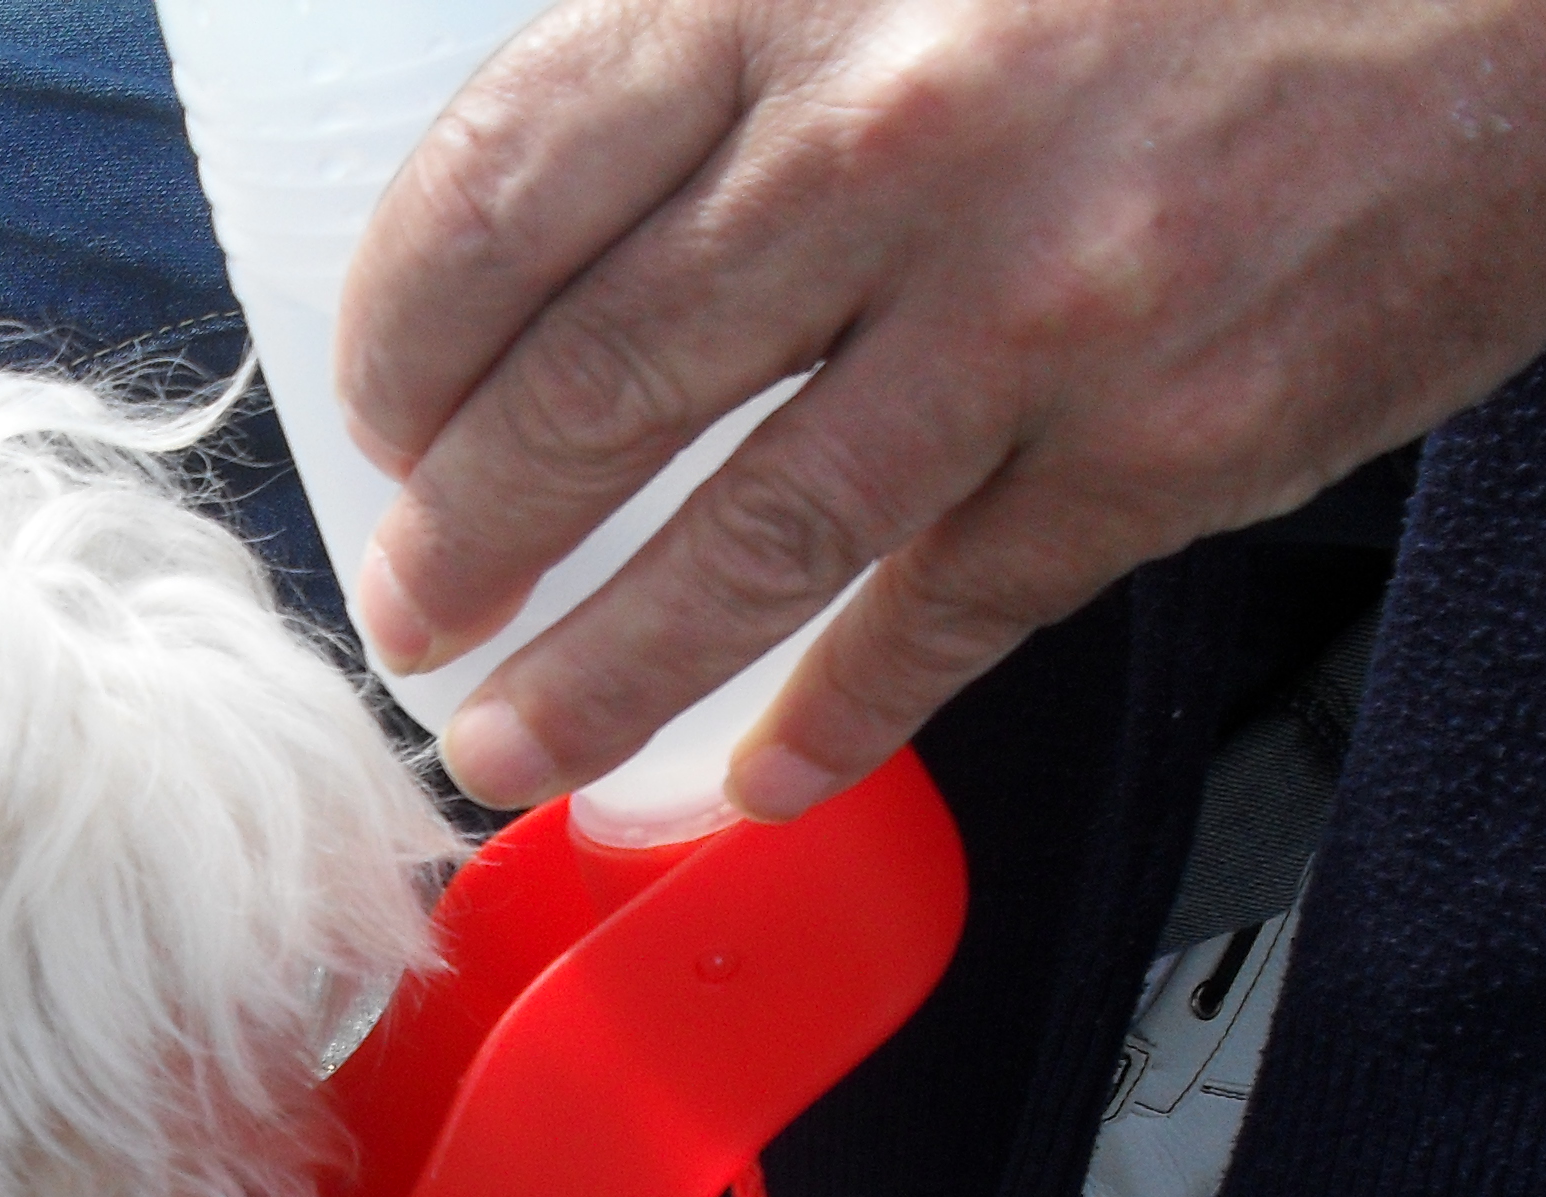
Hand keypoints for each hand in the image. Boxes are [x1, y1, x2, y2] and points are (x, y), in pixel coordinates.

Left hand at [337, 0, 1545, 817]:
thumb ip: (752, 54)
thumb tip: (577, 230)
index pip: (504, 192)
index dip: (404, 341)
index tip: (383, 417)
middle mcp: (893, 142)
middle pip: (586, 396)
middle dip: (466, 542)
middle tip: (417, 618)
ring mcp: (1032, 312)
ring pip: (743, 544)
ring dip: (598, 674)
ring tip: (512, 745)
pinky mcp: (1162, 448)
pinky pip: (944, 618)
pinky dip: (833, 718)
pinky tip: (758, 776)